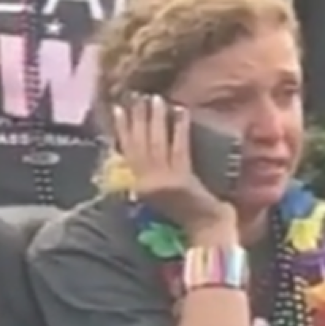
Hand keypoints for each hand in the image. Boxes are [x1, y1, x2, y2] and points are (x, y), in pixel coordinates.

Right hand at [114, 94, 233, 238]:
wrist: (205, 229)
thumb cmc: (186, 212)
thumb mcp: (160, 193)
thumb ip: (150, 175)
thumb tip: (142, 146)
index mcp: (139, 187)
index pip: (127, 151)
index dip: (122, 129)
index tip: (119, 108)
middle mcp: (147, 183)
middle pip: (139, 144)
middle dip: (138, 118)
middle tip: (137, 96)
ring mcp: (164, 181)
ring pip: (156, 143)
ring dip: (156, 119)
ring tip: (156, 99)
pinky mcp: (182, 179)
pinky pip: (179, 147)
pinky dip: (180, 128)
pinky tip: (181, 112)